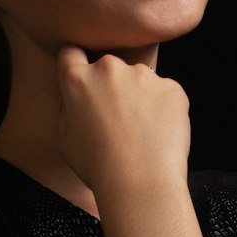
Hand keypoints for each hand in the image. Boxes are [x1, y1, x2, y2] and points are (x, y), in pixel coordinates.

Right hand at [55, 45, 189, 195]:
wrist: (141, 183)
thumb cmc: (98, 168)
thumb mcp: (65, 139)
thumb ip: (68, 108)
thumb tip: (76, 98)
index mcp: (77, 80)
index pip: (71, 54)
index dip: (76, 66)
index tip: (85, 82)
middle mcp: (109, 68)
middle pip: (108, 67)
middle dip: (111, 85)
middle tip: (116, 119)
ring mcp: (143, 75)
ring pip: (139, 79)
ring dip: (139, 96)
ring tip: (140, 132)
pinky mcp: (171, 87)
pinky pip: (165, 93)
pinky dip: (162, 109)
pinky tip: (158, 135)